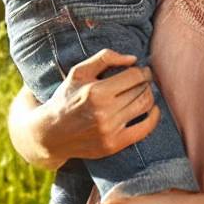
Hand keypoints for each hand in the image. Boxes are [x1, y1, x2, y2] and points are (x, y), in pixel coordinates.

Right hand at [29, 50, 159, 168]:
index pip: (135, 76)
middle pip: (142, 90)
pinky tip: (152, 109)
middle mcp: (103, 112)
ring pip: (145, 106)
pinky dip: (154, 117)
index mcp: (95, 92)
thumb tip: (133, 59)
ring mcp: (109, 131)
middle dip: (146, 83)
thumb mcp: (78, 72)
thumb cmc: (66, 98)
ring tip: (143, 92)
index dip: (142, 71)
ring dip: (150, 96)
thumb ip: (105, 58)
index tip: (141, 71)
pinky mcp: (113, 145)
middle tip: (143, 81)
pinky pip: (145, 129)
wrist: (49, 134)